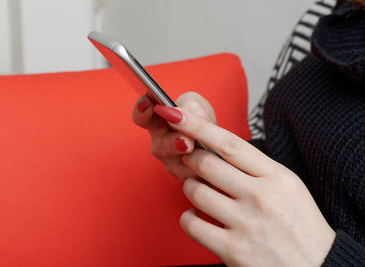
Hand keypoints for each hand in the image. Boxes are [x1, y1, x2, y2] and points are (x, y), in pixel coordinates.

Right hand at [132, 92, 215, 180]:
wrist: (215, 140)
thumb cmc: (199, 118)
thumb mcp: (196, 104)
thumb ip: (189, 105)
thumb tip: (183, 114)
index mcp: (157, 123)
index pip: (142, 118)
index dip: (141, 111)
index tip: (147, 102)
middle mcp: (161, 146)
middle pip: (161, 147)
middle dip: (173, 143)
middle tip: (185, 140)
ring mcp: (173, 165)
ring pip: (177, 166)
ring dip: (189, 160)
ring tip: (198, 151)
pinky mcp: (189, 178)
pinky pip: (194, 178)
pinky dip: (203, 171)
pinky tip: (214, 164)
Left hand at [153, 105, 335, 266]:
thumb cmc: (299, 225)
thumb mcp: (288, 186)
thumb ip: (255, 168)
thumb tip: (215, 148)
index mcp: (276, 177)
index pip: (229, 144)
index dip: (198, 126)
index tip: (177, 114)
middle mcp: (261, 197)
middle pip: (206, 164)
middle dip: (191, 159)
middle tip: (192, 162)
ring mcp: (246, 224)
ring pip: (195, 191)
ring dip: (190, 188)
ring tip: (200, 192)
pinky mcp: (233, 250)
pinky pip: (191, 223)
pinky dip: (188, 217)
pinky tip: (198, 217)